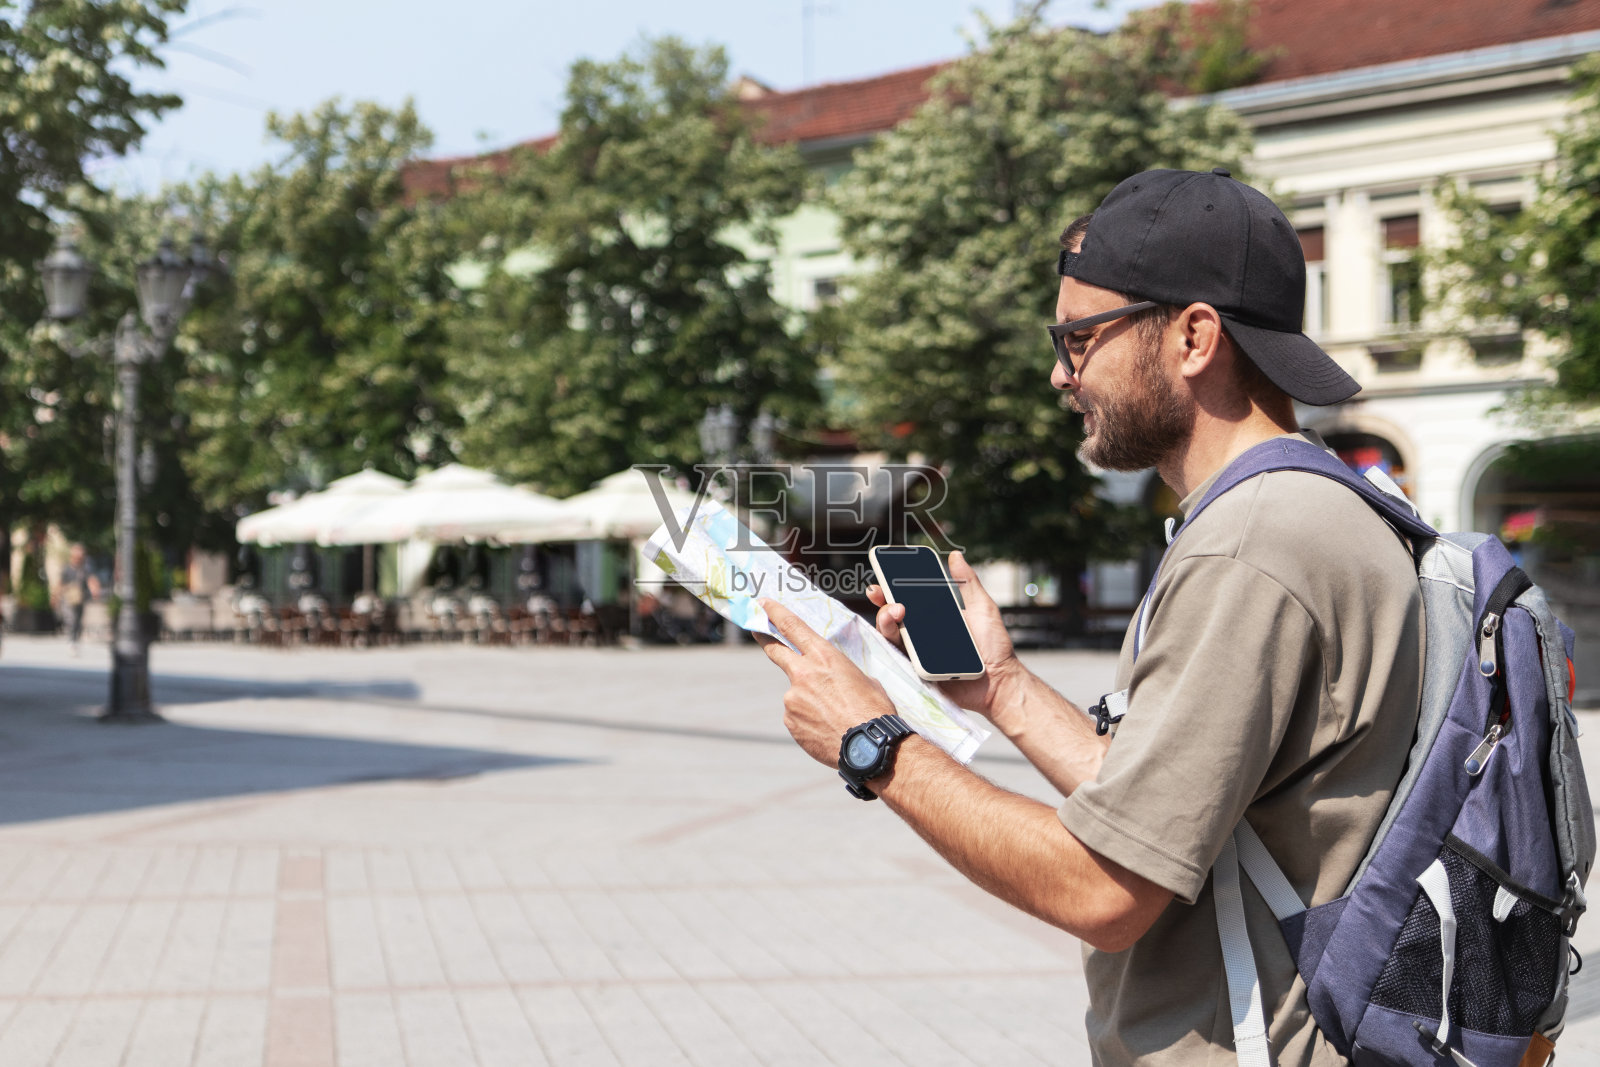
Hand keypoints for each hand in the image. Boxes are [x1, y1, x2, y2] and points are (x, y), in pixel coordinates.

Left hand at [756, 599, 895, 768]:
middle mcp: (803, 675)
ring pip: (796, 694)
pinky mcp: (790, 721)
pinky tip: (828, 729)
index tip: (763, 604)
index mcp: (824, 657)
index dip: (775, 612)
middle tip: (756, 630)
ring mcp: (792, 699)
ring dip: (810, 702)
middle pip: (776, 651)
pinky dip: (810, 721)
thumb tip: (830, 683)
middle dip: (765, 638)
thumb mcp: (863, 680)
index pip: (793, 627)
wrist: (869, 747)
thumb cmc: (873, 711)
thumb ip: (838, 674)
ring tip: (835, 717)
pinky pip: (798, 717)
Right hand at [869, 550, 1020, 722]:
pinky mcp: (918, 672)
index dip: (891, 588)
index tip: (883, 577)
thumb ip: (968, 583)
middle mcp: (921, 634)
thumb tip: (955, 556)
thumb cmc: (994, 647)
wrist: (1000, 681)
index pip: (906, 600)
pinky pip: (900, 658)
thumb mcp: (982, 608)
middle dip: (883, 602)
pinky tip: (897, 635)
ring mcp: (917, 654)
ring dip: (886, 621)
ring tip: (897, 612)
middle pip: (892, 616)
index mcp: (933, 617)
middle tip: (887, 595)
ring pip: (891, 635)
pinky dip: (895, 645)